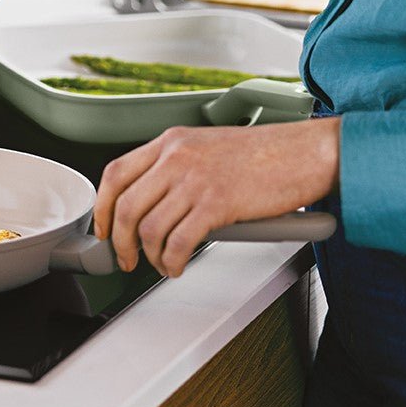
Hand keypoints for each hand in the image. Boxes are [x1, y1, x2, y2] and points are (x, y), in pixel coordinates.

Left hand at [93, 118, 339, 277]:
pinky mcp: (216, 204)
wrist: (303, 152)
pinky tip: (178, 265)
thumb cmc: (262, 154)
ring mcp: (195, 179)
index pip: (116, 173)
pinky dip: (172, 262)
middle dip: (119, 241)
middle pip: (125, 205)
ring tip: (160, 265)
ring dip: (148, 256)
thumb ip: (174, 168)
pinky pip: (177, 242)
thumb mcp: (206, 147)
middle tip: (126, 258)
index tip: (103, 229)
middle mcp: (176, 157)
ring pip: (148, 228)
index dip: (102, 207)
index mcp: (170, 141)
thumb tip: (149, 204)